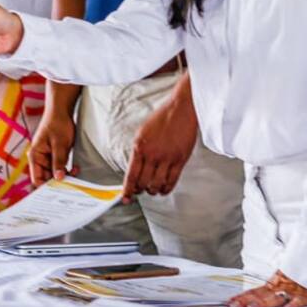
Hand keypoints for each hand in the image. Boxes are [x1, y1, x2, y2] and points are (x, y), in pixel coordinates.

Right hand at [28, 107, 76, 186]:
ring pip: (54, 174)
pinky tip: (75, 169)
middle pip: (46, 178)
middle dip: (58, 181)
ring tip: (75, 173)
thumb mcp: (59, 144)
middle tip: (71, 184)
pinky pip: (59, 168)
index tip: (58, 189)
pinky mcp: (55, 156)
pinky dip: (66, 170)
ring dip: (64, 176)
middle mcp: (39, 159)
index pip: (37, 178)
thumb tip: (58, 178)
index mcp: (35, 156)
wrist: (61, 111)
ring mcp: (47, 158)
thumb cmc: (57, 123)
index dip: (46, 186)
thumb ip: (58, 161)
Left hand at [122, 84, 196, 201]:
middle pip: (143, 183)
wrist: (181, 109)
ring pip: (157, 185)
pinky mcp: (180, 160)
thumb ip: (139, 150)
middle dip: (140, 190)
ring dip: (153, 191)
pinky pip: (172, 181)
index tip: (125, 197)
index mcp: (140, 146)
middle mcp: (152, 154)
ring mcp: (167, 158)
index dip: (127, 189)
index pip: (131, 175)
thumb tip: (135, 169)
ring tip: (152, 190)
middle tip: (140, 191)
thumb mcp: (142, 132)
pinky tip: (164, 189)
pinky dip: (166, 189)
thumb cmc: (162, 118)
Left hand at [227, 270, 306, 306]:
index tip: (229, 302)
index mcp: (274, 284)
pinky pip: (300, 300)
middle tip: (234, 306)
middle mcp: (280, 287)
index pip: (255, 291)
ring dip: (264, 302)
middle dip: (246, 301)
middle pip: (261, 295)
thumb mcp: (283, 279)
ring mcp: (292, 290)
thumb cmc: (299, 272)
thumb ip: (270, 290)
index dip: (242, 296)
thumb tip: (253, 299)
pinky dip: (294, 304)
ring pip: (276, 297)